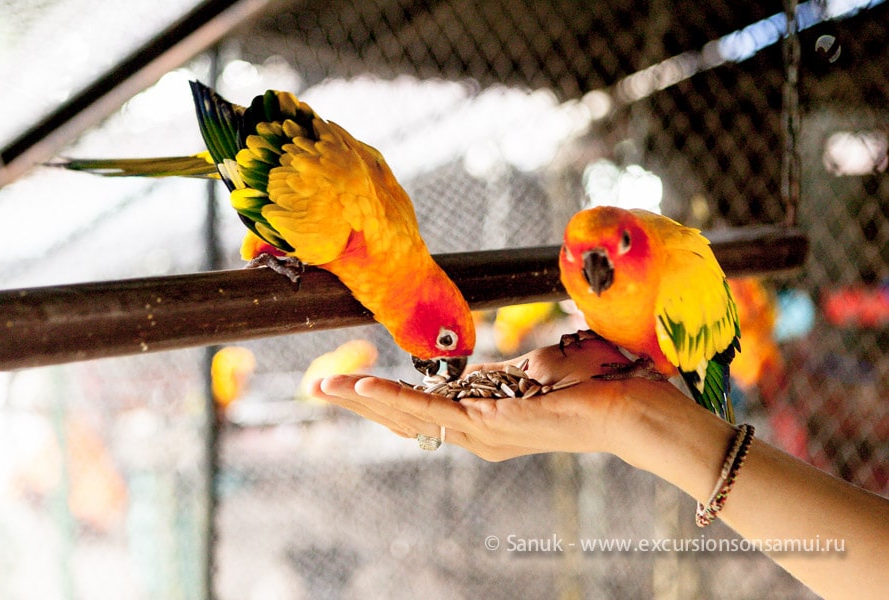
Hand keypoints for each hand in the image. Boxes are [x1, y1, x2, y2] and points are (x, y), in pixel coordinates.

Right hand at [310, 337, 691, 460]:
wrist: (634, 405)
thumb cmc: (594, 384)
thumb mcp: (542, 367)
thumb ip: (515, 368)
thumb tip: (507, 360)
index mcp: (486, 419)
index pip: (422, 409)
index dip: (382, 397)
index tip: (348, 383)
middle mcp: (479, 433)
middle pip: (405, 417)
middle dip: (358, 400)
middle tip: (315, 386)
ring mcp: (485, 433)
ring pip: (412, 415)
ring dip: (365, 399)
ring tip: (327, 386)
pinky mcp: (495, 424)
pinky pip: (437, 411)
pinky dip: (397, 399)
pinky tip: (367, 388)